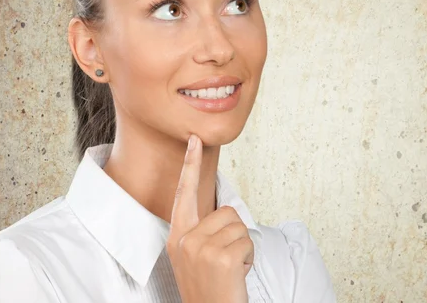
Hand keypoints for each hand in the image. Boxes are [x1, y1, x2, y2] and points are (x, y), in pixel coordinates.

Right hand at [166, 134, 253, 302]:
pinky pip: (247, 242)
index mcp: (178, 236)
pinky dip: (248, 258)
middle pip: (227, 212)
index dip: (190, 165)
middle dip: (234, 234)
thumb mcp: (193, 256)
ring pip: (239, 226)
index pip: (185, 193)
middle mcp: (185, 239)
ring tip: (229, 268)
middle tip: (224, 260)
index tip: (195, 139)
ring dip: (242, 247)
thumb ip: (200, 231)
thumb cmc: (208, 286)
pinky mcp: (220, 258)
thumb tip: (223, 213)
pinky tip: (235, 274)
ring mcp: (201, 249)